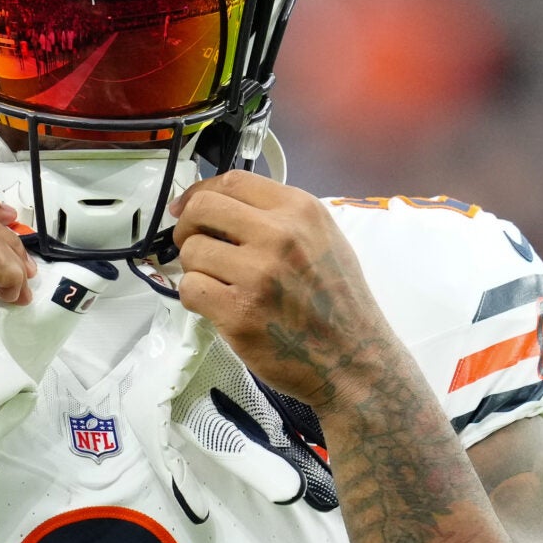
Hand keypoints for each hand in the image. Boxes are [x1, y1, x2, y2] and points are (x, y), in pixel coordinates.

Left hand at [172, 172, 396, 411]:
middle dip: (187, 226)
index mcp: (300, 211)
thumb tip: (223, 207)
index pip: (233, 181)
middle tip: (192, 244)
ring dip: (195, 268)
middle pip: (203, 208)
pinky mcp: (239, 312)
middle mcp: (279, 235)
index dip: (200, 191)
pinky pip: (191, 290)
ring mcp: (258, 274)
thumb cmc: (340, 303)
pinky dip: (196, 298)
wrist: (355, 360)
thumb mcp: (325, 240)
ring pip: (192, 252)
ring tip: (218, 283)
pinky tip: (217, 306)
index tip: (187, 207)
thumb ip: (280, 218)